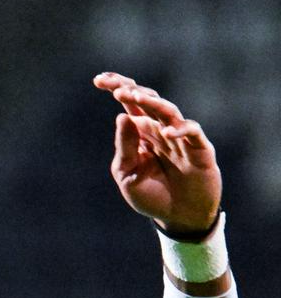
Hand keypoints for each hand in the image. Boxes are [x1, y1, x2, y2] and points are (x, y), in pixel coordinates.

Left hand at [94, 72, 220, 235]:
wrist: (178, 217)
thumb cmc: (151, 195)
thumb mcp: (127, 173)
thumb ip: (125, 147)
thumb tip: (122, 116)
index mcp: (141, 134)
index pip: (130, 105)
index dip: (118, 88)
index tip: (98, 80)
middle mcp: (161, 130)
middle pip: (149, 101)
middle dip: (132, 91)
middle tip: (115, 88)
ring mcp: (181, 138)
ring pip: (169, 112)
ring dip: (153, 103)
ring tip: (135, 97)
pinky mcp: (200, 149)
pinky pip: (192, 133)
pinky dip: (181, 130)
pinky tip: (166, 133)